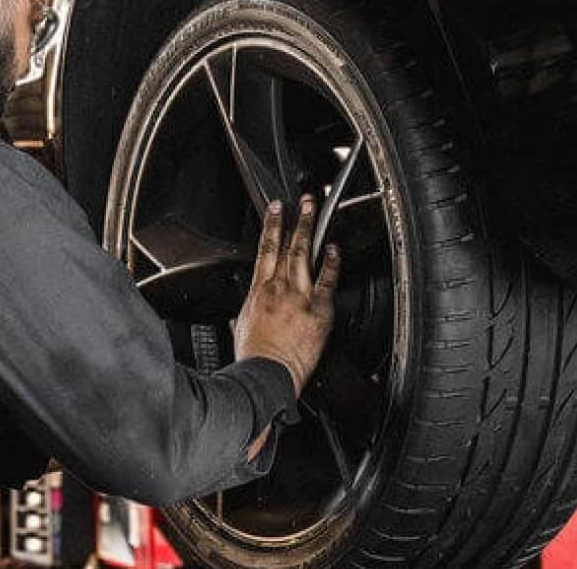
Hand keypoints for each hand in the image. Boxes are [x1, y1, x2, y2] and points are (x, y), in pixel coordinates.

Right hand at [233, 194, 340, 398]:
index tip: (276, 210)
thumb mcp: (241, 325)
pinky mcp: (317, 311)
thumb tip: (245, 310)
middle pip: (286, 246)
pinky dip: (330, 262)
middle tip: (302, 202)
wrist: (265, 373)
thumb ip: (248, 311)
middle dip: (294, 220)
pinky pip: (327, 281)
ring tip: (314, 213)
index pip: (265, 250)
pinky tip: (334, 249)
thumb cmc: (254, 356)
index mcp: (258, 291)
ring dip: (309, 230)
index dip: (271, 226)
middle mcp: (278, 288)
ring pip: (303, 255)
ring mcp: (299, 297)